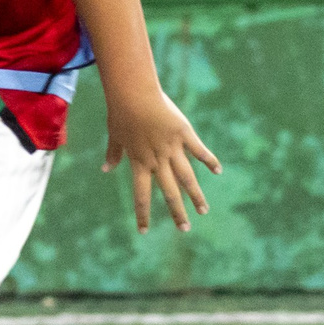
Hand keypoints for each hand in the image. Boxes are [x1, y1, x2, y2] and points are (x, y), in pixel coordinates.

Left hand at [101, 85, 220, 232]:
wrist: (133, 93)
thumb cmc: (121, 113)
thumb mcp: (115, 136)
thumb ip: (113, 154)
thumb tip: (105, 169)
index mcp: (139, 163)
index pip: (141, 195)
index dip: (142, 214)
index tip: (144, 231)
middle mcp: (157, 160)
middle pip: (169, 192)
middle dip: (177, 212)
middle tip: (184, 230)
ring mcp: (172, 148)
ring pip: (186, 177)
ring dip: (195, 195)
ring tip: (203, 210)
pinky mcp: (184, 133)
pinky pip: (199, 150)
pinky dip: (209, 161)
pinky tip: (218, 171)